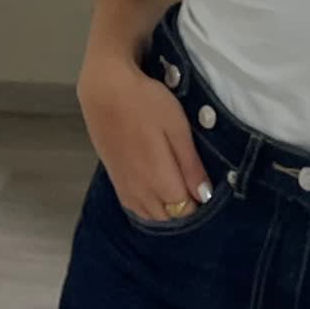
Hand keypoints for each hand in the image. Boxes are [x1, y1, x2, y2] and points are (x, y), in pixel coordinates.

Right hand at [76, 57, 214, 222]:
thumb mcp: (177, 128)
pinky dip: (148, 206)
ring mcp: (125, 188)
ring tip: (174, 186)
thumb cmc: (146, 104)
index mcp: (159, 181)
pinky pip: (134, 207)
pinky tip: (154, 190)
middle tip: (191, 184)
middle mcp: (140, 192)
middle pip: (167, 218)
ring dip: (165, 210)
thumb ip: (190, 165)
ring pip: (150, 216)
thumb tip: (204, 195)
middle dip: (183, 209)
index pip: (185, 211)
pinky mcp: (114, 179)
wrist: (105, 91)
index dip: (199, 203)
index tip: (204, 187)